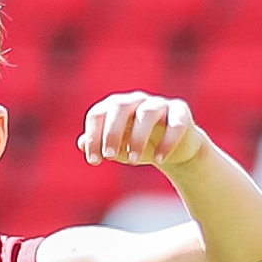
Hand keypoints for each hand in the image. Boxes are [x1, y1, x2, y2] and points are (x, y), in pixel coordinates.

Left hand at [79, 90, 208, 171]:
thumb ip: (98, 145)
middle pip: (119, 107)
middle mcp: (136, 100)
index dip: (93, 136)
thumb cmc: (139, 147)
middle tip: (109, 156)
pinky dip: (167, 141)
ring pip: (147, 113)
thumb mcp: (117, 149)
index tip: (94, 161)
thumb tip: (80, 143)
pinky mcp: (181, 113)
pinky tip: (159, 160)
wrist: (174, 151)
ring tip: (133, 162)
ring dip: (138, 138)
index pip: (97, 114)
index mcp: (116, 106)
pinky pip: (175, 123)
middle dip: (111, 132)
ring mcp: (160, 104)